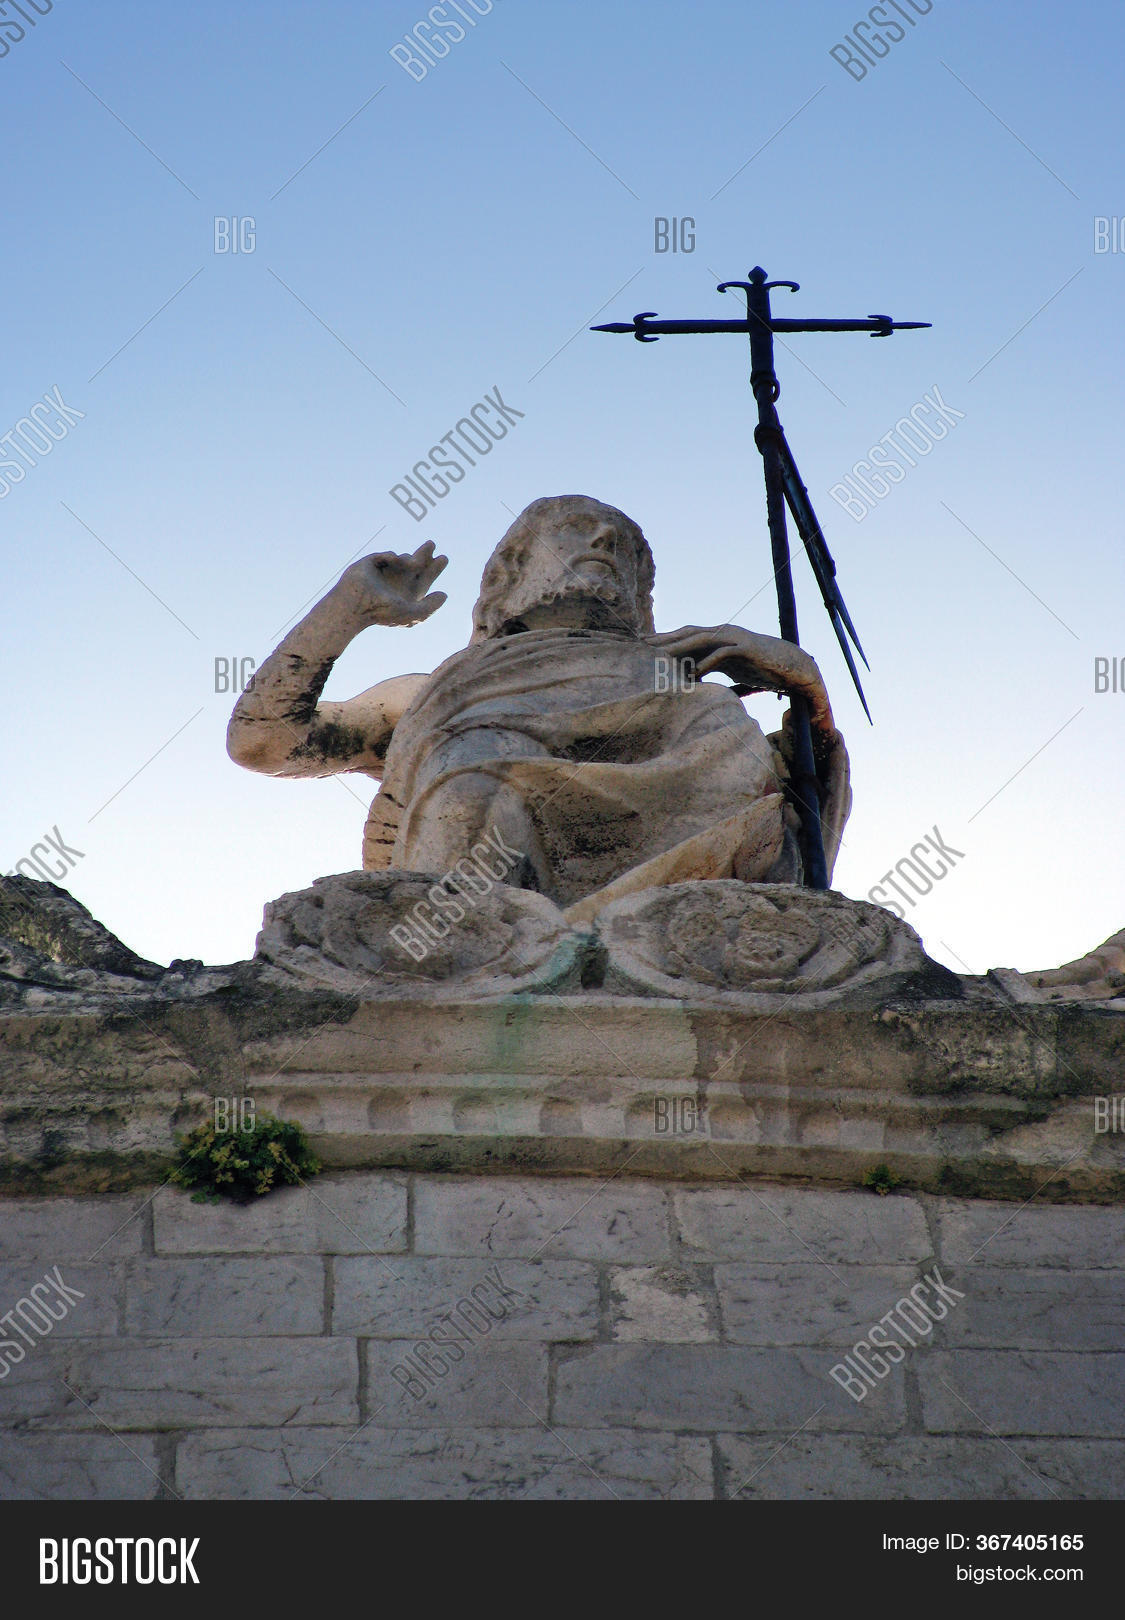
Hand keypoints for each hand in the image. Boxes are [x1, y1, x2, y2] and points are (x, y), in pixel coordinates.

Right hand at [331, 542, 447, 628]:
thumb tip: (445, 594)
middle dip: (424, 554)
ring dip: (408, 559)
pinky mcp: (371, 564)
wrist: (356, 605)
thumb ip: (430, 606)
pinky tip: (395, 559)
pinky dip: (392, 556)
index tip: (444, 558)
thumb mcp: (413, 613)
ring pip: (402, 559)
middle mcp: (396, 583)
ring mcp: (383, 573)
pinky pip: (387, 555)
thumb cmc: (383, 613)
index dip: (435, 568)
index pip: (424, 578)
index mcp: (407, 594)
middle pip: (415, 565)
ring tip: (412, 564)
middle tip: (433, 544)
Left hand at [650, 623, 831, 729]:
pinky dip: (707, 662)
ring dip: (680, 646)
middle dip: (665, 637)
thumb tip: (694, 682)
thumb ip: (715, 672)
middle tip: (642, 643)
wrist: (793, 666)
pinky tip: (693, 672)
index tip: (644, 645)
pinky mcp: (746, 648)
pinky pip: (723, 654)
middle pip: (688, 633)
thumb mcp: (732, 671)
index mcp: (718, 639)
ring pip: (702, 639)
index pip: (687, 636)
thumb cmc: (763, 669)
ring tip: (661, 654)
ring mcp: (734, 638)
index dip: (666, 639)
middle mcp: (724, 634)